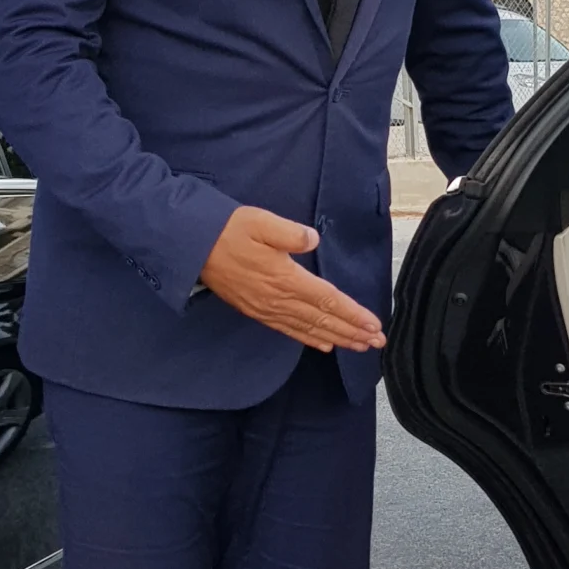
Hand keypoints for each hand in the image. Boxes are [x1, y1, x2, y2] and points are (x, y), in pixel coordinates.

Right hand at [198, 207, 385, 352]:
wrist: (192, 246)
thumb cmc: (228, 229)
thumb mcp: (261, 222)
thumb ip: (290, 233)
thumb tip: (313, 239)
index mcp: (285, 278)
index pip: (327, 300)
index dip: (352, 314)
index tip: (373, 325)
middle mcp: (278, 299)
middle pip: (322, 320)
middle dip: (352, 332)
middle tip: (377, 342)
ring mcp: (266, 308)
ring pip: (308, 329)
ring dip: (336, 338)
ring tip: (359, 346)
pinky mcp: (256, 311)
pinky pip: (288, 330)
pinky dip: (309, 339)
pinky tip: (323, 344)